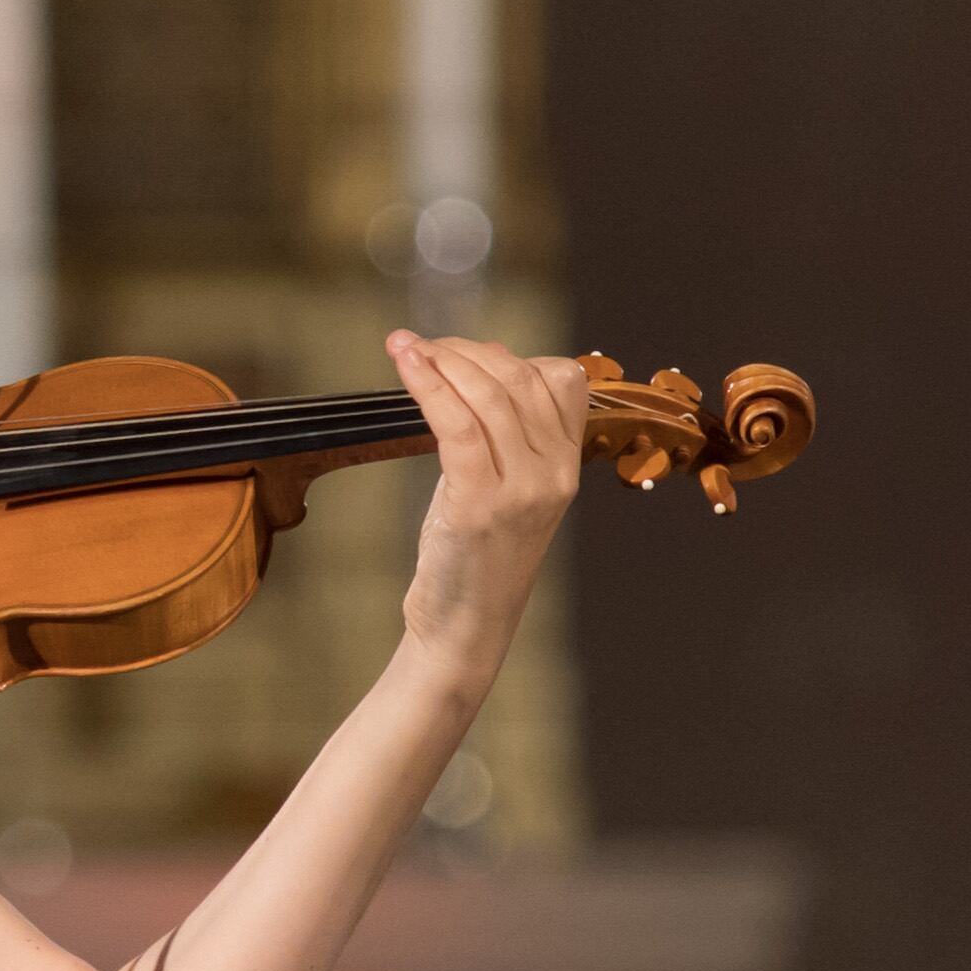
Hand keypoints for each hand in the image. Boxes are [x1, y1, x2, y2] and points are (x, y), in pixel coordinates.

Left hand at [388, 330, 591, 678]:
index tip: (460, 351)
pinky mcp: (480, 506)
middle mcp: (555, 474)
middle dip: (466, 351)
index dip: (509, 353)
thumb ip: (500, 427)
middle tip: (422, 345)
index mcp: (566, 464)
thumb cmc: (473, 553)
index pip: (562, 380)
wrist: (464, 625)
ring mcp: (522, 491)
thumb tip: (483, 355)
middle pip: (520, 380)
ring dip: (442, 361)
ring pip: (489, 398)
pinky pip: (459, 428)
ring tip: (404, 347)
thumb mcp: (500, 484)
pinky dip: (429, 387)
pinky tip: (406, 366)